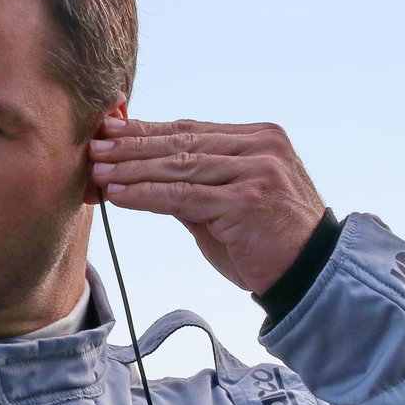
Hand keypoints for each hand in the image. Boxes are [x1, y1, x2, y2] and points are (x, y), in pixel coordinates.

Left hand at [88, 117, 323, 293]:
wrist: (311, 275)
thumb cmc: (269, 243)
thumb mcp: (230, 204)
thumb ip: (196, 185)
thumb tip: (143, 173)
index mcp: (260, 138)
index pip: (192, 131)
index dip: (147, 129)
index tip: (111, 129)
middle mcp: (260, 147)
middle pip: (182, 142)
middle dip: (132, 145)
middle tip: (94, 146)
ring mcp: (255, 171)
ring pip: (179, 165)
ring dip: (132, 169)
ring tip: (99, 171)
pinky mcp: (245, 201)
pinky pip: (182, 195)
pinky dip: (146, 195)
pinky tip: (119, 194)